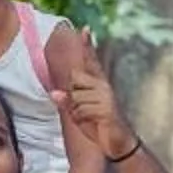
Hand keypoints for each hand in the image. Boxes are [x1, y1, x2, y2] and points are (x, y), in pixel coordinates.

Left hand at [50, 30, 138, 162]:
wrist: (118, 143)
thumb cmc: (98, 126)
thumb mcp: (79, 113)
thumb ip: (68, 102)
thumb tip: (54, 93)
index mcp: (99, 84)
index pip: (91, 61)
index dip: (87, 46)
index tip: (84, 29)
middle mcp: (103, 86)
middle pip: (75, 79)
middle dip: (72, 95)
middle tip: (82, 110)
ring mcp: (105, 96)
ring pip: (76, 97)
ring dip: (76, 111)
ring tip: (88, 118)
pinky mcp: (105, 109)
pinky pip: (81, 109)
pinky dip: (81, 118)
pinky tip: (92, 123)